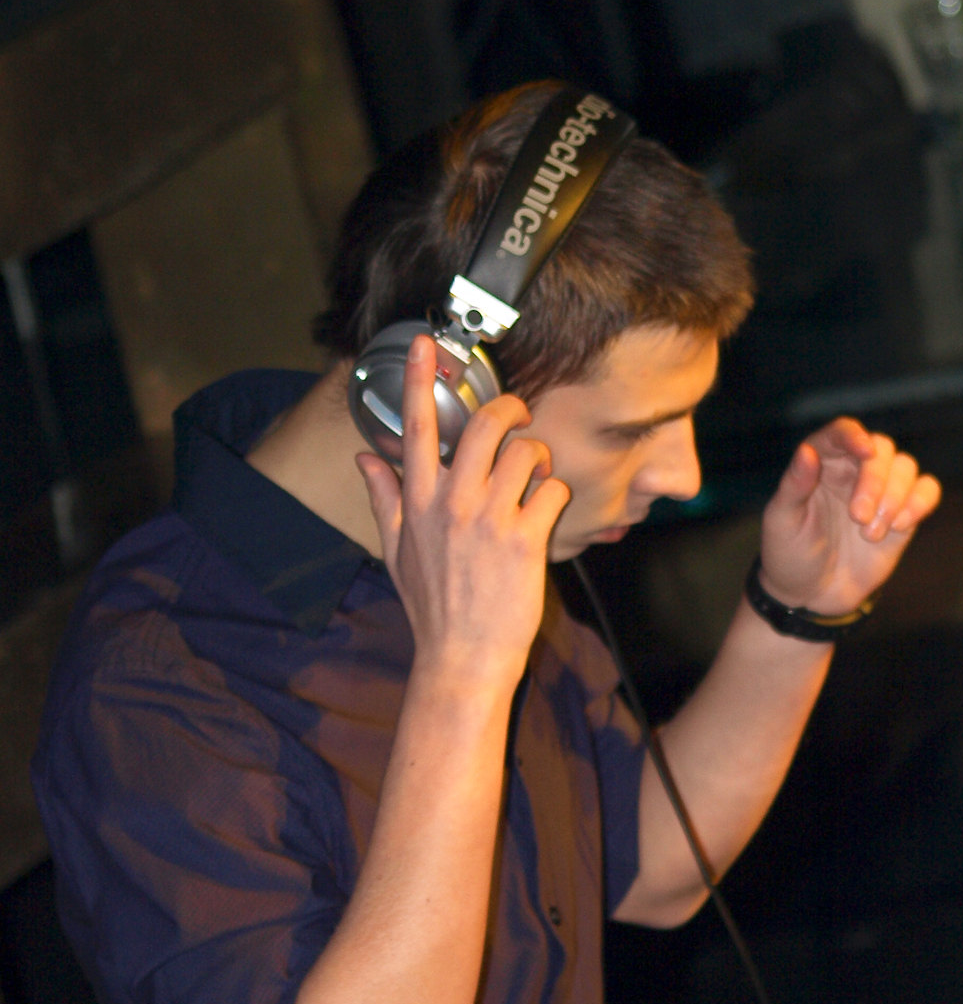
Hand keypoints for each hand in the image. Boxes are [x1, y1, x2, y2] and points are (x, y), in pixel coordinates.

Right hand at [356, 333, 570, 681]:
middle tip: (519, 415)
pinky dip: (556, 496)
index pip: (415, 427)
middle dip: (508, 410)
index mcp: (418, 503)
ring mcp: (490, 521)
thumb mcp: (396, 552)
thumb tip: (365, 457)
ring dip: (537, 457)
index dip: (420, 379)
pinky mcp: (526, 541)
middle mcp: (453, 505)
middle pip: (482, 426)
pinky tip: (547, 514)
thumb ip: (384, 498)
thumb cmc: (433, 608)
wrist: (463, 659)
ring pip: (524, 454)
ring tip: (535, 476)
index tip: (426, 344)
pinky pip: (552, 491)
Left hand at [756, 416, 939, 616]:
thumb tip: (807, 450)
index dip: (855, 436)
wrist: (812, 595)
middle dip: (875, 481)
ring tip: (871, 534)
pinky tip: (900, 526)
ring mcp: (881, 492)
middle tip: (858, 517)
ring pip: (906, 467)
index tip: (865, 452)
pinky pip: (927, 490)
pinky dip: (920, 502)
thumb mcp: (783, 522)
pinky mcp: (903, 515)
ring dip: (895, 497)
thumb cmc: (791, 555)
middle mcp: (854, 471)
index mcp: (822, 464)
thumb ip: (794, 485)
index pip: (842, 433)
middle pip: (881, 449)